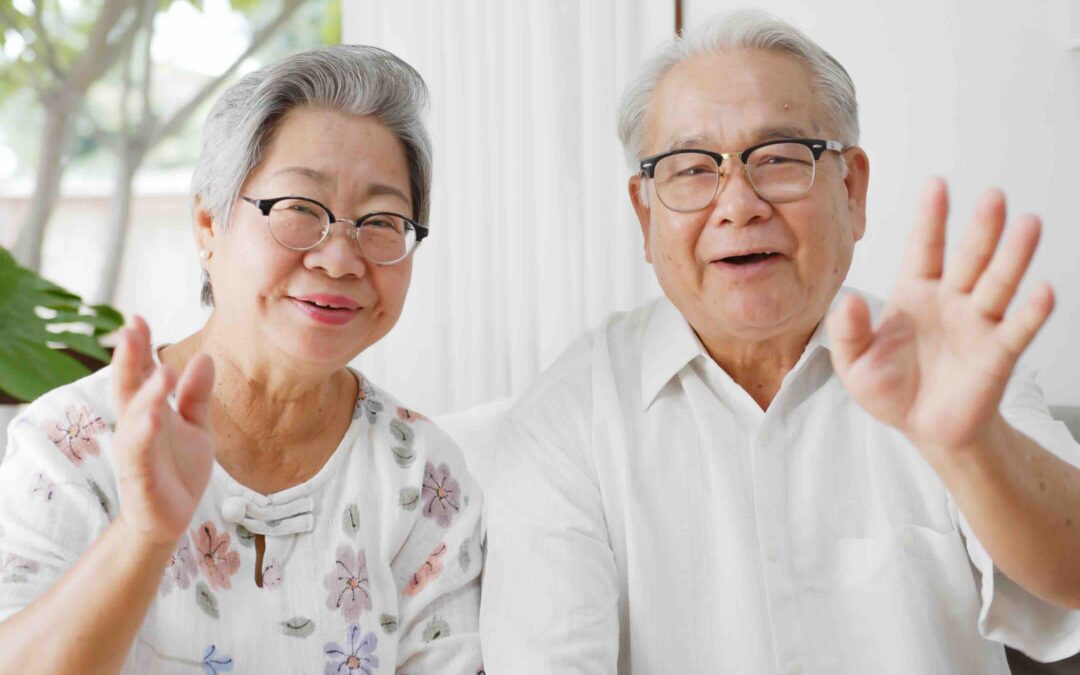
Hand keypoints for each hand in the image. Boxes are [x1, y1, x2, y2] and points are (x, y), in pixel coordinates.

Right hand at [111, 316, 215, 546]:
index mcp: (148, 411)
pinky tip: (153, 416)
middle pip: (128, 388)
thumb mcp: (195, 426)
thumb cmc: (178, 468)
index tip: (138, 318)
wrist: (170, 519)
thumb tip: (205, 356)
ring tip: (161, 369)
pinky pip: (140, 453)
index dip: (138, 348)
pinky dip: (145, 433)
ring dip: (147, 393)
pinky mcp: (140, 477)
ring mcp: (135, 451)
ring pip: (136, 418)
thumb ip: (196, 394)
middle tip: (133, 328)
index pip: (139, 373)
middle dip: (130, 359)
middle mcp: (136, 426)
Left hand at [827, 178, 1053, 457]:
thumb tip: (850, 300)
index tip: (936, 184)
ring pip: (998, 283)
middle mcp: (951, 301)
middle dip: (981, 229)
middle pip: (969, 258)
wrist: (924, 429)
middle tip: (993, 196)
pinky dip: (1032, 311)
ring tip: (1028, 225)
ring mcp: (977, 324)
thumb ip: (848, 331)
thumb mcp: (854, 363)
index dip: (931, 218)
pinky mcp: (997, 354)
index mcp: (914, 294)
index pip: (924, 249)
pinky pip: (1017, 328)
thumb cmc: (890, 390)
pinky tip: (1044, 291)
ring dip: (1014, 256)